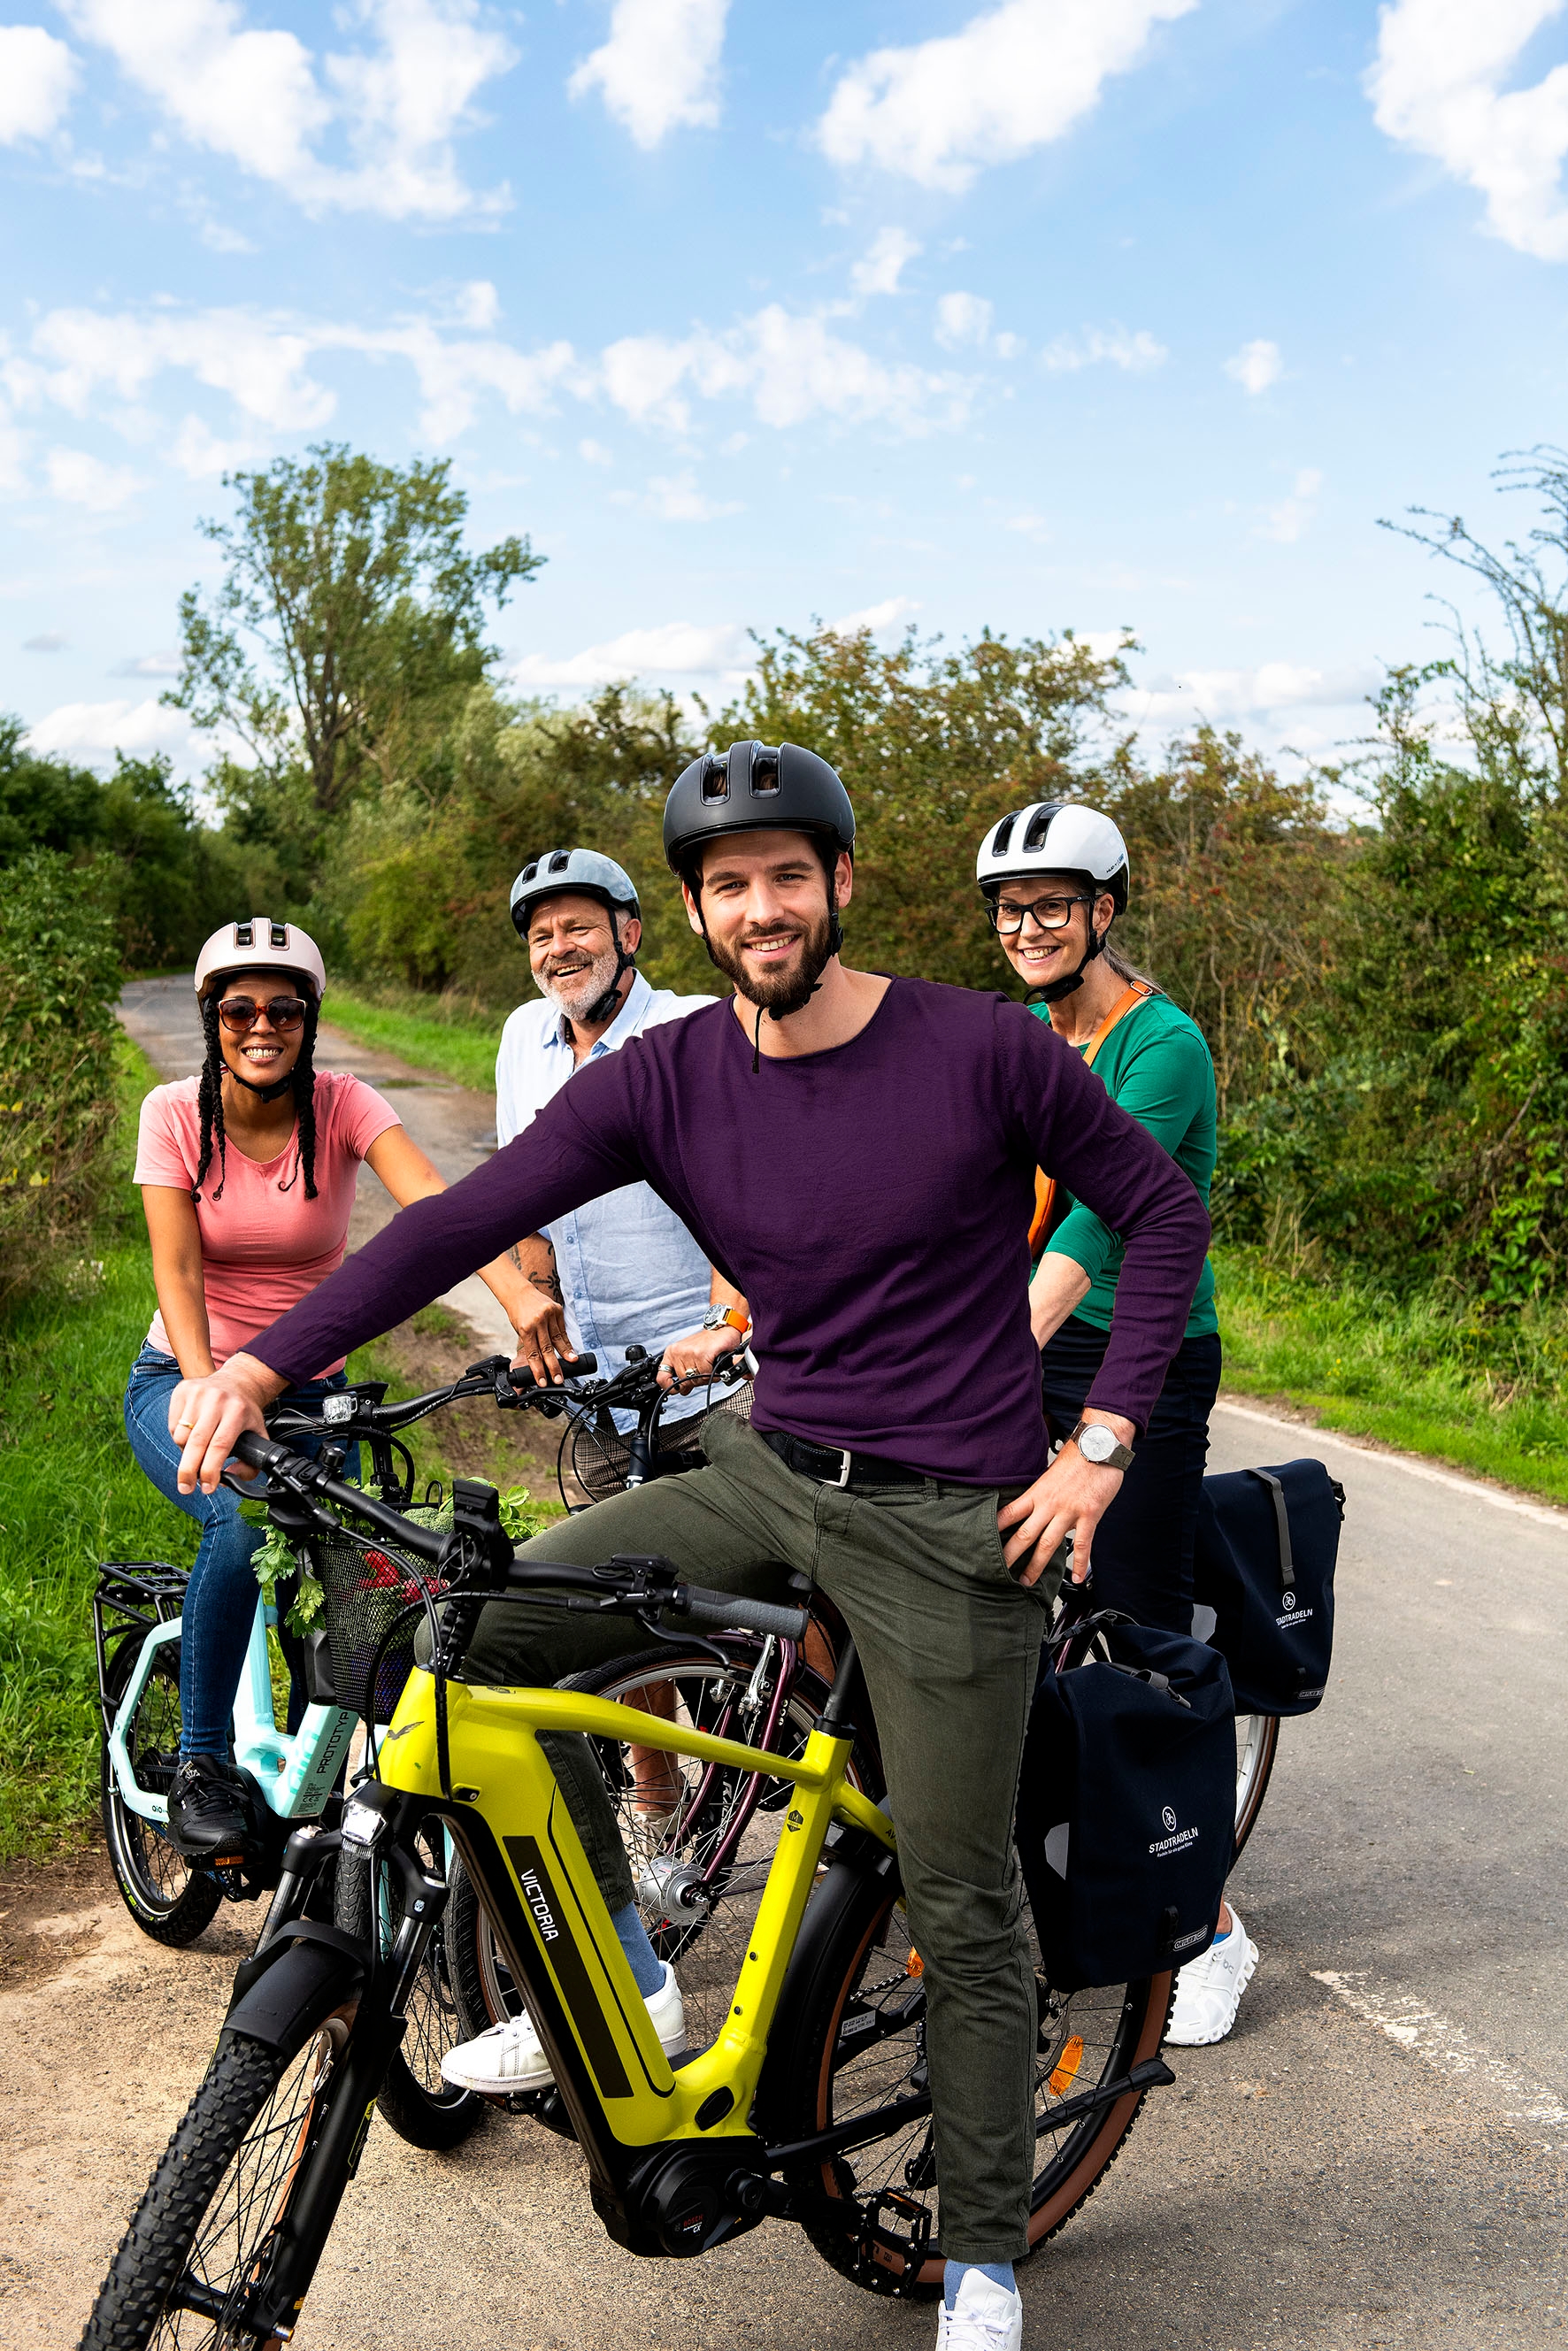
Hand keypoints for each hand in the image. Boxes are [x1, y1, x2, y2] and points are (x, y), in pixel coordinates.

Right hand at [168, 1353, 285, 1495]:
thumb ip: (250, 1463)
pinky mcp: (182, 1391)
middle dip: (189, 1471)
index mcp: (237, 1411)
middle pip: (196, 1443)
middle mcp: (217, 1400)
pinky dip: (179, 1438)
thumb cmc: (245, 1413)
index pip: (220, 1446)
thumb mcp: (258, 1435)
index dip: (210, 1471)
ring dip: (186, 1453)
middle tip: (186, 1488)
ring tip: (198, 1452)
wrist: (237, 1381)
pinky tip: (192, 1434)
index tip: (207, 1488)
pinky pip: (172, 1426)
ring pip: (181, 1437)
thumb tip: (228, 1479)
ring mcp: (197, 1394)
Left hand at [508, 1280, 573, 1386]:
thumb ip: (531, 1343)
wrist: (519, 1292)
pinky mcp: (557, 1309)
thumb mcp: (520, 1330)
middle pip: (547, 1348)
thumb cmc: (518, 1313)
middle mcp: (538, 1321)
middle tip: (558, 1379)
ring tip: (571, 1363)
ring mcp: (548, 1314)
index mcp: (525, 1328)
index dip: (538, 1369)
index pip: (533, 1353)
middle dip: (553, 1366)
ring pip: (558, 1339)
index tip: (542, 1381)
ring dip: (565, 1353)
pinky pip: (562, 1329)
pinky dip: (566, 1341)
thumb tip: (541, 1362)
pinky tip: (571, 1351)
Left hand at [657, 1323, 744, 1393]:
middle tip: (704, 1370)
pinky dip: (713, 1373)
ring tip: (709, 1366)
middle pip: (683, 1381)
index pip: (662, 1376)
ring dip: (706, 1377)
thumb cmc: (708, 1344)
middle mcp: (677, 1352)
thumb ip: (684, 1375)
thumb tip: (682, 1391)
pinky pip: (706, 1375)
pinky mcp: (700, 1354)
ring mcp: (688, 1352)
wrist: (723, 1331)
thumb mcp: (691, 1359)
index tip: (677, 1390)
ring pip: (695, 1379)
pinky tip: (714, 1365)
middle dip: (696, 1380)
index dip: (669, 1387)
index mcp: (672, 1353)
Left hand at [998, 1413, 1134, 1587]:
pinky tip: (1075, 1578)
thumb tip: (1032, 1504)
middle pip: (1024, 1534)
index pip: (1010, 1513)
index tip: (982, 1542)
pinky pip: (1083, 1545)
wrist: (1100, 1445)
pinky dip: (1078, 1563)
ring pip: (1048, 1544)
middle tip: (998, 1572)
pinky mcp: (1089, 1515)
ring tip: (1026, 1581)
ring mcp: (1069, 1511)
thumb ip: (1042, 1491)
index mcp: (1037, 1492)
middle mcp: (1049, 1504)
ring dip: (1035, 1565)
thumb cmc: (1077, 1457)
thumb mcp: (1051, 1472)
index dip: (995, 1528)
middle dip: (1009, 1555)